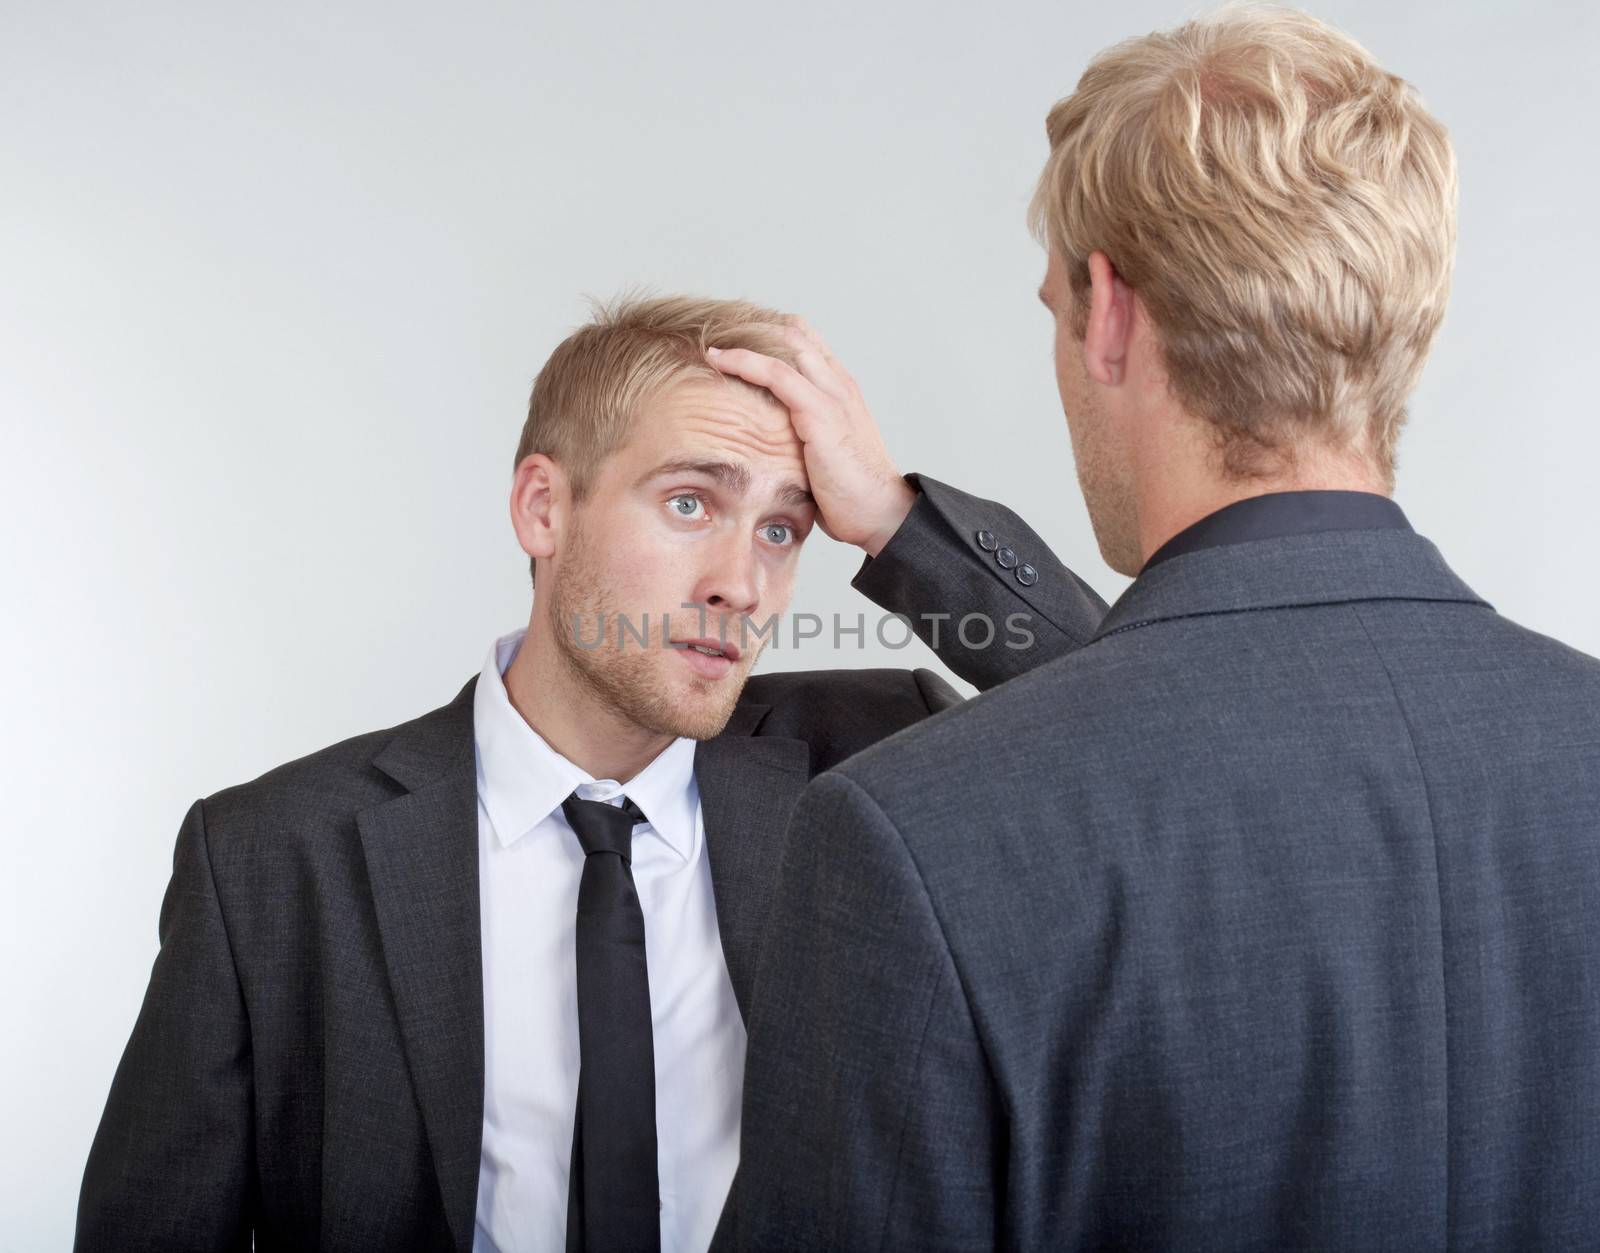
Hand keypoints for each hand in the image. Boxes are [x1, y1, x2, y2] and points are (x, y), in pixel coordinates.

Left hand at [706, 317, 914, 557]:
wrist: (880, 513)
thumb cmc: (852, 495)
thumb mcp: (824, 457)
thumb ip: (802, 441)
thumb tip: (770, 451)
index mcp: (842, 392)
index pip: (808, 344)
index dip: (774, 335)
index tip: (738, 340)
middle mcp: (839, 385)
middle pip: (796, 334)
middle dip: (755, 329)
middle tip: (718, 334)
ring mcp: (831, 395)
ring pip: (785, 345)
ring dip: (744, 340)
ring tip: (710, 345)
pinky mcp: (819, 412)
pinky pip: (776, 373)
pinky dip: (744, 361)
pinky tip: (718, 359)